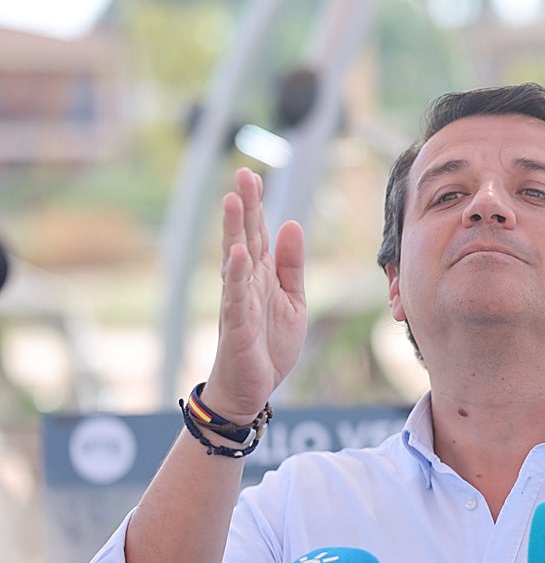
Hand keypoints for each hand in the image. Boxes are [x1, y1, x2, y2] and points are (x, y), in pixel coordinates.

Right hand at [202, 167, 306, 422]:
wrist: (252, 389)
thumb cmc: (269, 344)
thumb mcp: (292, 299)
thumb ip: (291, 265)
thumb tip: (292, 224)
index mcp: (261, 276)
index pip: (258, 234)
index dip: (256, 205)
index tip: (253, 175)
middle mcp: (246, 283)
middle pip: (245, 238)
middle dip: (245, 207)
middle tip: (244, 173)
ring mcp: (239, 302)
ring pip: (235, 260)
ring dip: (234, 231)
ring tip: (233, 201)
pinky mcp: (237, 326)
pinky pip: (236, 297)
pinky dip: (237, 275)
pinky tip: (237, 254)